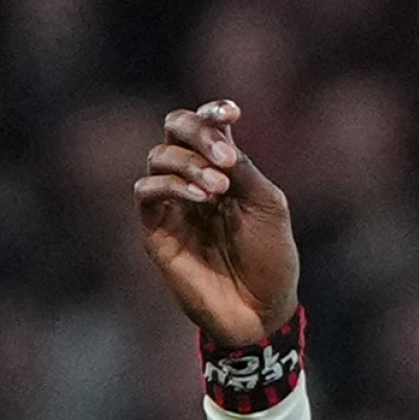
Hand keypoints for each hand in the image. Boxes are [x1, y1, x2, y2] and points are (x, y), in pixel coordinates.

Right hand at [134, 100, 300, 349]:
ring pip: (159, 156)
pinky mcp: (155, 229)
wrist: (260, 309)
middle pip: (175, 129)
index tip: (233, 111)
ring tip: (219, 187)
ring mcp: (172, 203)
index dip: (214, 110)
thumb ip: (243, 169)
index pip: (208, 124)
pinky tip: (203, 198)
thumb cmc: (271, 256)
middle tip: (225, 155)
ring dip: (189, 163)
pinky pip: (147, 191)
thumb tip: (219, 137)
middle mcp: (194, 178)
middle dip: (198, 131)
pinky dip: (172, 184)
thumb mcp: (268, 205)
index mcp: (225, 167)